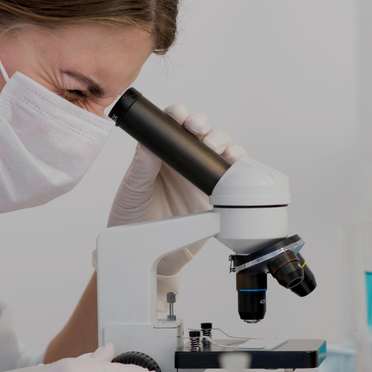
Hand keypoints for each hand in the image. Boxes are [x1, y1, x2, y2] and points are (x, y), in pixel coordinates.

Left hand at [107, 104, 246, 275]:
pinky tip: (234, 162)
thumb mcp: (133, 190)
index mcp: (161, 154)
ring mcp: (201, 176)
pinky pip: (233, 175)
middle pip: (202, 131)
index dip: (178, 114)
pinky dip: (238, 164)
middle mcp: (183, 161)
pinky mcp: (217, 194)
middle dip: (203, 125)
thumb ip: (142, 165)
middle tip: (198, 130)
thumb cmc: (135, 220)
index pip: (172, 125)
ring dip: (222, 141)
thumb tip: (149, 140)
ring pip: (220, 148)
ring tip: (214, 147)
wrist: (150, 257)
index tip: (179, 115)